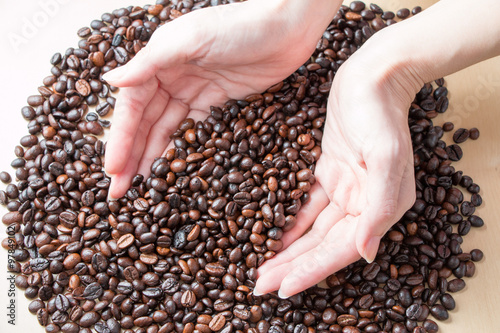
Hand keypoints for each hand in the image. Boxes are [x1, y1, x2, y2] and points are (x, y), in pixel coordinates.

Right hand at [103, 0, 339, 198]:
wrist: (288, 29)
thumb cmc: (240, 26)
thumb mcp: (190, 39)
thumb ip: (149, 62)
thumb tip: (109, 81)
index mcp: (159, 62)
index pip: (132, 107)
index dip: (120, 139)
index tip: (112, 171)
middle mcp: (173, 78)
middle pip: (146, 124)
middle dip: (131, 156)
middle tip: (120, 192)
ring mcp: (197, 91)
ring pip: (168, 130)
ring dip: (153, 157)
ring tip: (142, 188)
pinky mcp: (219, 102)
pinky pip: (195, 131)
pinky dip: (183, 150)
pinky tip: (174, 170)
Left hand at [254, 40, 417, 297]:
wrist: (373, 76)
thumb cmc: (380, 112)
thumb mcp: (386, 156)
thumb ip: (379, 206)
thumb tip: (367, 253)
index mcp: (380, 207)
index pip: (341, 249)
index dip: (312, 271)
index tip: (283, 288)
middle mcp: (363, 204)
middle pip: (322, 245)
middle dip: (292, 267)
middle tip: (259, 285)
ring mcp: (345, 189)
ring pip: (312, 230)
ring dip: (288, 250)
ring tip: (261, 268)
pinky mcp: (329, 173)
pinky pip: (306, 206)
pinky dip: (289, 223)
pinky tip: (271, 235)